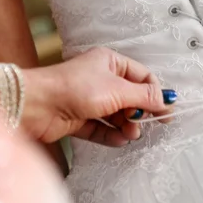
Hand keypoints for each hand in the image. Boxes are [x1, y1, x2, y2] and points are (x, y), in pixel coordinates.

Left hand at [22, 48, 173, 145]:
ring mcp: (88, 100)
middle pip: (130, 98)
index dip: (154, 94)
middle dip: (139, 113)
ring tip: (130, 134)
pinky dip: (111, 135)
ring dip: (126, 126)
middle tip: (142, 123)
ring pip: (116, 115)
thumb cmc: (74, 88)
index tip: (165, 112)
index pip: (142, 77)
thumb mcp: (117, 90)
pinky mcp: (78, 118)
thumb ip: (145, 97)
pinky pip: (101, 127)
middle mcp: (100, 79)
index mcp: (110, 62)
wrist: (34, 105)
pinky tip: (120, 140)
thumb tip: (168, 100)